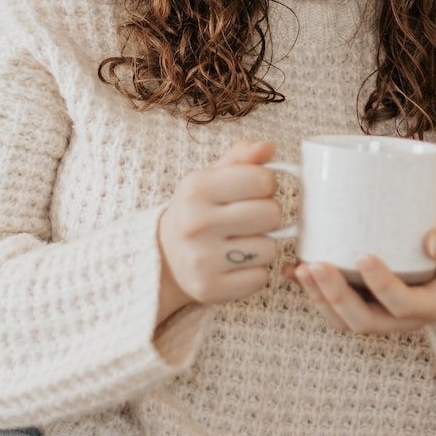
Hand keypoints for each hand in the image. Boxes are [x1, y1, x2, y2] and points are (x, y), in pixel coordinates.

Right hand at [157, 139, 286, 308]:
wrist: (164, 256)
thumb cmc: (198, 210)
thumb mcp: (211, 178)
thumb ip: (242, 159)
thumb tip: (269, 146)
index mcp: (197, 188)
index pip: (263, 180)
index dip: (266, 184)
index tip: (253, 191)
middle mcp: (196, 223)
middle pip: (272, 214)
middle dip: (268, 215)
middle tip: (249, 218)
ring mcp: (202, 259)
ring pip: (270, 248)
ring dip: (263, 245)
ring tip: (241, 241)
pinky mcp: (210, 289)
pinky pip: (260, 278)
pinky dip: (254, 272)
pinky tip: (236, 264)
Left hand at [283, 214, 435, 334]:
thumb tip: (431, 241)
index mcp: (431, 306)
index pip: (403, 305)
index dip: (381, 286)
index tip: (363, 256)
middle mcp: (402, 319)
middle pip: (365, 321)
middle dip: (336, 297)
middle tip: (317, 266)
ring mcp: (380, 315)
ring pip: (344, 321)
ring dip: (319, 298)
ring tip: (301, 269)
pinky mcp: (364, 304)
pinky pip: (335, 309)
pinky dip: (313, 293)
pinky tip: (294, 272)